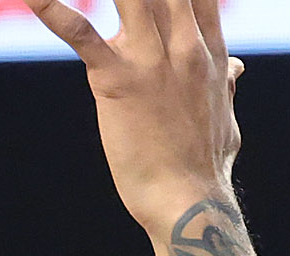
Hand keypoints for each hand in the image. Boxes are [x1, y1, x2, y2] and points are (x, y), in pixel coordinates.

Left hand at [22, 0, 252, 255]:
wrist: (190, 202)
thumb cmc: (204, 167)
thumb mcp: (225, 120)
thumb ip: (225, 84)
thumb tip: (236, 69)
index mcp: (208, 51)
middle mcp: (184, 45)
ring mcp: (152, 59)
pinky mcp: (117, 79)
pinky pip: (82, 33)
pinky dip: (53, 7)